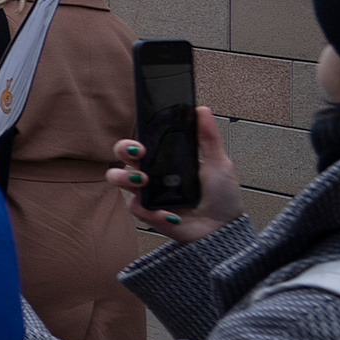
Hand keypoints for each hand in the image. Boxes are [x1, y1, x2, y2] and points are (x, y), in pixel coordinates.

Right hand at [106, 109, 241, 241]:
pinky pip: (137, 207)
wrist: (223, 228)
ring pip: (116, 178)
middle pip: (121, 156)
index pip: (141, 143)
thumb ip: (208, 138)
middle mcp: (151, 174)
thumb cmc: (222, 197)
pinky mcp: (147, 213)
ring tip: (144, 181)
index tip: (143, 141)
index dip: (134, 138)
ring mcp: (147, 193)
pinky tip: (172, 215)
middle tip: (140, 155)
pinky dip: (154, 212)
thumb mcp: (219, 164)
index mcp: (165, 160)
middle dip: (123, 150)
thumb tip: (202, 110)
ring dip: (124, 177)